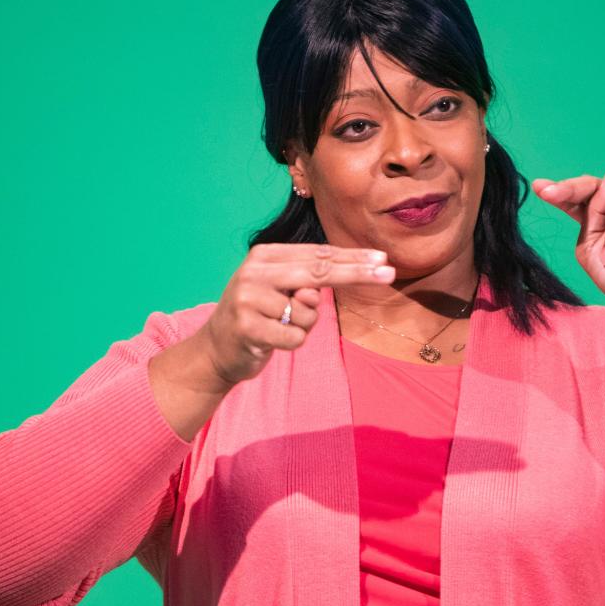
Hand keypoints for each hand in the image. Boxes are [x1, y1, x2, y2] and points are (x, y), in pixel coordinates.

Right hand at [202, 243, 395, 384]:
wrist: (216, 349)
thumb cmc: (258, 317)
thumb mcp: (280, 292)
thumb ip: (307, 282)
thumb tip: (331, 282)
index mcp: (264, 256)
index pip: (317, 255)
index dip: (351, 258)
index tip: (381, 259)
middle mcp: (255, 271)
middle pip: (319, 272)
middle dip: (357, 273)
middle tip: (388, 274)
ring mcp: (248, 298)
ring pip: (308, 312)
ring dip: (304, 326)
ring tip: (278, 327)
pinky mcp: (247, 327)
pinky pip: (295, 337)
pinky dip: (292, 343)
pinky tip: (271, 341)